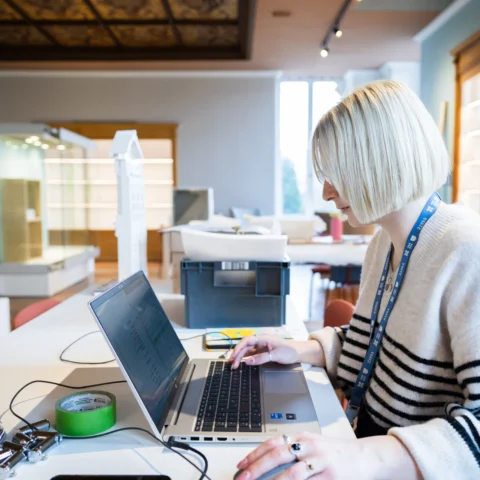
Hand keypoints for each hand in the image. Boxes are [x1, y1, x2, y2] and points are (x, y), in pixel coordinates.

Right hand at [228, 334, 301, 369]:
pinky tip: (242, 362)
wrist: (298, 352)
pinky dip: (246, 358)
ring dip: (240, 357)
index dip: (239, 347)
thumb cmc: (289, 351)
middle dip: (237, 354)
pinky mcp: (263, 351)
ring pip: (247, 350)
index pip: (247, 340)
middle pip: (245, 346)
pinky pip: (252, 353)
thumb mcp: (276, 355)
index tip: (234, 356)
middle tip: (232, 364)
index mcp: (264, 338)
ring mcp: (261, 346)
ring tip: (234, 365)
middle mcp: (261, 341)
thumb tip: (248, 362)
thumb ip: (261, 358)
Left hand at [236, 433, 420, 479]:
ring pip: (292, 474)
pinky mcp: (332, 476)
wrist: (367, 456)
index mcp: (303, 436)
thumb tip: (267, 460)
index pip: (273, 442)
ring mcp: (321, 462)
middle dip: (257, 467)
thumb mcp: (313, 445)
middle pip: (277, 455)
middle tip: (243, 478)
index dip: (254, 454)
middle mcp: (310, 446)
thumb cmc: (337, 453)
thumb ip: (293, 450)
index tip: (241, 465)